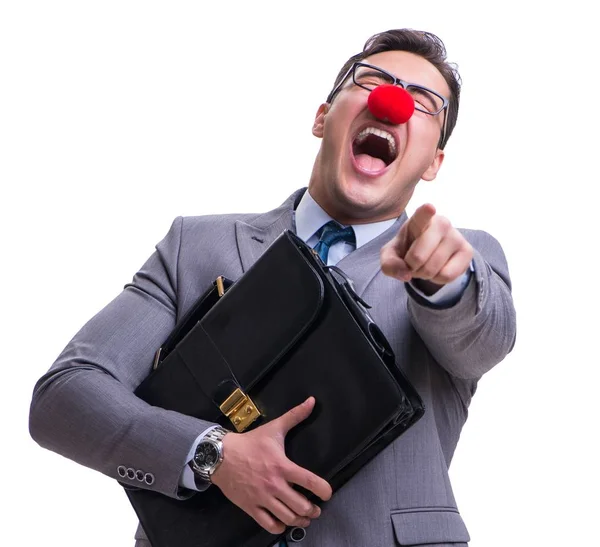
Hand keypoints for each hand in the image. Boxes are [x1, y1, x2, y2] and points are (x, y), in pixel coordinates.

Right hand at [211, 397, 331, 534]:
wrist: (221, 455)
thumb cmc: (250, 443)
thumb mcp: (274, 428)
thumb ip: (295, 415)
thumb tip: (312, 401)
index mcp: (282, 466)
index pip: (310, 482)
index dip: (324, 490)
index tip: (328, 493)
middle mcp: (274, 485)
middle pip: (301, 506)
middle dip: (312, 510)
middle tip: (316, 509)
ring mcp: (262, 498)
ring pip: (287, 518)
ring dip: (299, 521)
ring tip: (304, 518)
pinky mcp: (251, 507)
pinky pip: (268, 524)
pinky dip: (279, 527)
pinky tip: (283, 522)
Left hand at [380, 204, 472, 290]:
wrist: (427, 254)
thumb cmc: (407, 249)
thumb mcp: (391, 255)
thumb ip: (389, 264)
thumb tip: (406, 275)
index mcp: (419, 219)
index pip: (422, 214)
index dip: (425, 212)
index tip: (429, 208)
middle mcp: (441, 223)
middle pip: (418, 257)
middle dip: (410, 267)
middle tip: (412, 262)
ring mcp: (456, 236)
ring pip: (432, 269)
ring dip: (423, 274)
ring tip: (424, 264)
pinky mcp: (467, 251)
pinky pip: (446, 276)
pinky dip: (436, 279)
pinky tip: (438, 268)